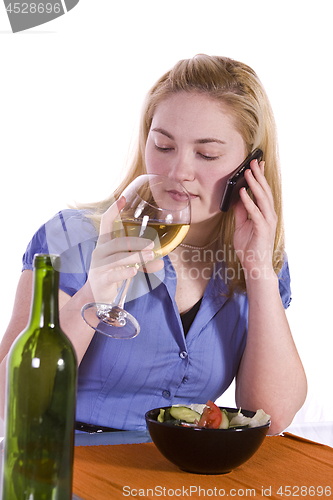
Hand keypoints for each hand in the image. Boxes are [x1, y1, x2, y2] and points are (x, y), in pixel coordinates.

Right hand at [87, 197, 162, 302]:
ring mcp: (99, 265)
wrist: (98, 295)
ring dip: (136, 256)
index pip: (106, 222)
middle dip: (137, 242)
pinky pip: (114, 274)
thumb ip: (144, 262)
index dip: (114, 210)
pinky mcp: (101, 279)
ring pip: (118, 257)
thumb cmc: (113, 273)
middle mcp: (100, 251)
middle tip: (152, 244)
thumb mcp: (129, 265)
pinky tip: (134, 272)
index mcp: (105, 243)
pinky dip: (125, 272)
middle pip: (118, 241)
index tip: (123, 198)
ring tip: (150, 256)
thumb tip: (161, 261)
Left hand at [233, 160, 276, 279]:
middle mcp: (268, 215)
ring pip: (262, 199)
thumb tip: (237, 198)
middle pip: (264, 191)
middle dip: (258, 176)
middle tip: (253, 162)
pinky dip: (249, 202)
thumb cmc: (249, 247)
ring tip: (248, 173)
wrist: (254, 265)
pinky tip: (243, 193)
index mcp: (264, 213)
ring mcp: (267, 222)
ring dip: (254, 185)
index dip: (260, 178)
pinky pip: (255, 213)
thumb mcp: (241, 225)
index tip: (256, 164)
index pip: (263, 192)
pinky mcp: (262, 229)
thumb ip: (240, 212)